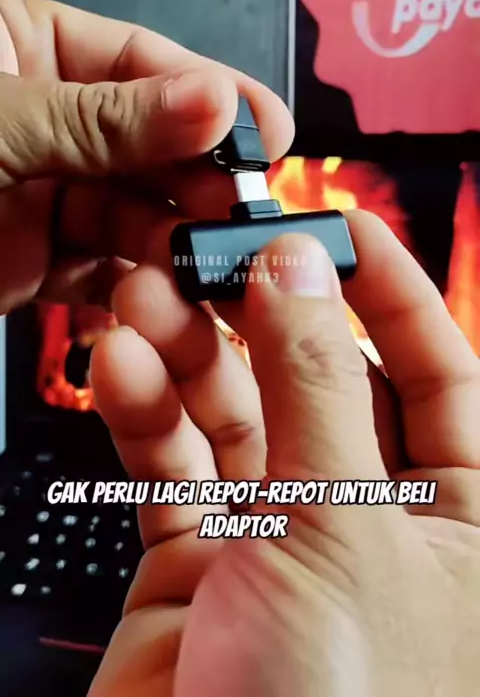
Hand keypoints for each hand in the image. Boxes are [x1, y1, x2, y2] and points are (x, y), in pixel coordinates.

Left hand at [0, 0, 292, 312]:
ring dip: (178, 236)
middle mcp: (51, 121)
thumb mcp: (1, 118)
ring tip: (214, 255)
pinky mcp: (39, 262)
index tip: (270, 127)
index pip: (141, 62)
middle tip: (247, 203)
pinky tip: (172, 291)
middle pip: (151, 144)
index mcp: (32, 50)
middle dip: (201, 175)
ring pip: (136, 213)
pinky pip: (104, 272)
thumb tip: (216, 102)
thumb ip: (103, 119)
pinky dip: (140, 286)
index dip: (210, 94)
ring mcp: (46, 194)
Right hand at [89, 213, 479, 695]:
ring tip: (146, 297)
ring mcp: (280, 536)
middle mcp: (371, 521)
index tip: (341, 223)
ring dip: (190, 351)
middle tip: (214, 251)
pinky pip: (175, 463)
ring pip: (237, 413)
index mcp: (459, 520)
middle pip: (321, 379)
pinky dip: (146, 411)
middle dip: (264, 314)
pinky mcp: (200, 558)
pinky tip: (123, 366)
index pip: (442, 374)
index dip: (395, 292)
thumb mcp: (344, 531)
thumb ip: (317, 390)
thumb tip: (300, 276)